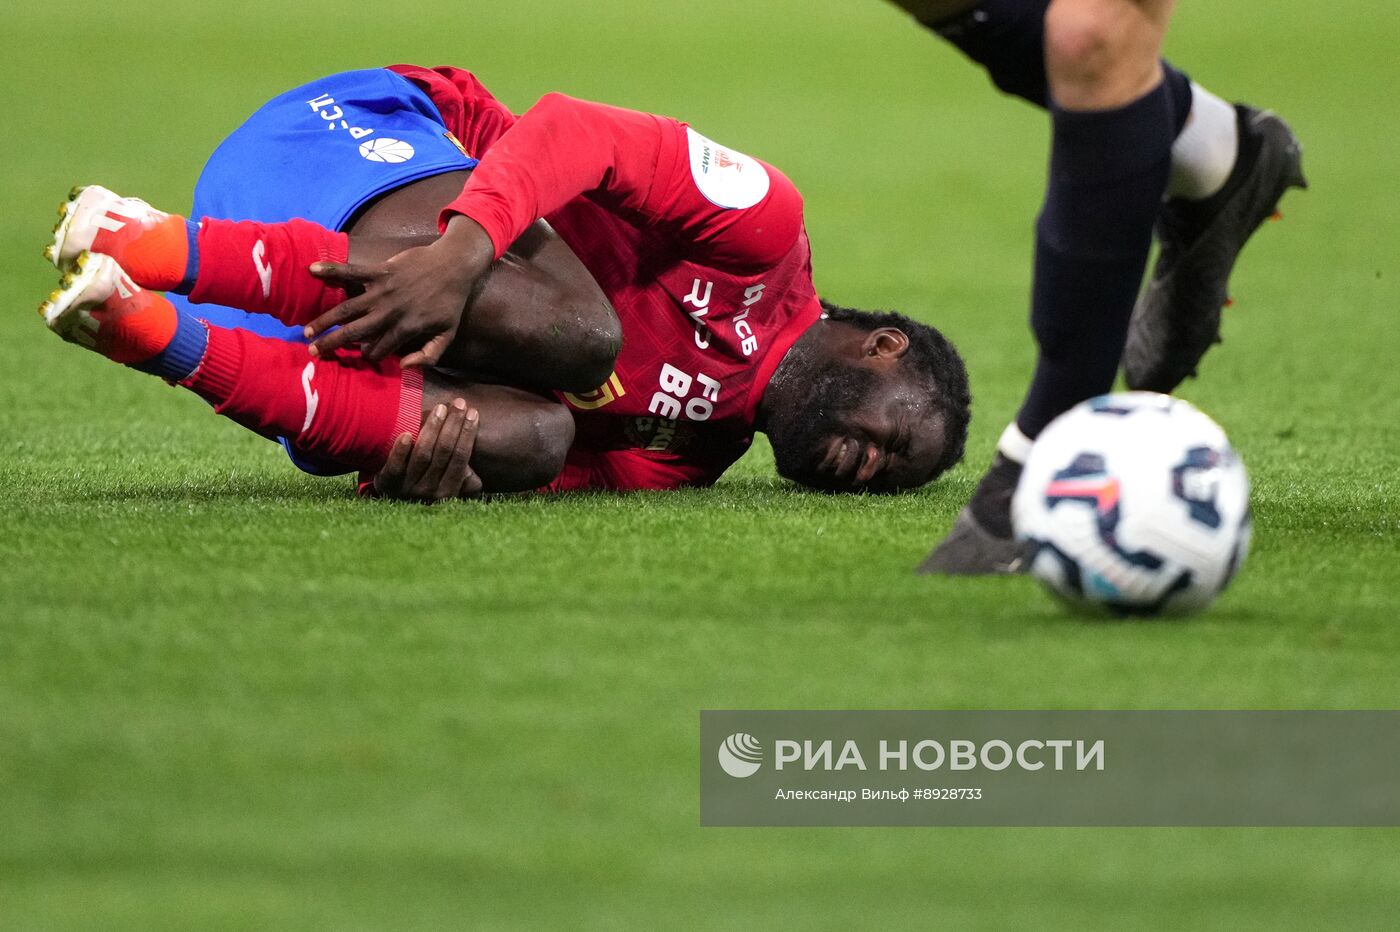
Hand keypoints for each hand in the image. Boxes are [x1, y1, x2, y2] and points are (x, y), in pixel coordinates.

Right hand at [305, 216, 494, 366]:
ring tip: (308, 330)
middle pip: (354, 332)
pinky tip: (311, 270)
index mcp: (406, 328)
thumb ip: (429, 354)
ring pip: (347, 308)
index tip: (354, 358)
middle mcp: (390, 311)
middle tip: (312, 352)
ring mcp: (383, 290)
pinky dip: (332, 270)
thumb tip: (404, 366)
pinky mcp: (380, 270)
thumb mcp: (448, 334)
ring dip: (325, 319)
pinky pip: (352, 271)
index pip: (378, 349)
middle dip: (332, 344)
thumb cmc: (451, 302)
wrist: (455, 265)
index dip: (366, 356)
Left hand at [373, 398, 483, 501]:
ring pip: (423, 455)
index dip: (468, 434)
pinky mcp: (388, 482)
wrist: (393, 499)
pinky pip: (395, 466)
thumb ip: (465, 480)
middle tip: (459, 403)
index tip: (473, 413)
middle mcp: (430, 491)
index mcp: (448, 491)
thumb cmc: (427, 485)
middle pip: (444, 452)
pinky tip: (407, 433)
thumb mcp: (450, 487)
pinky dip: (401, 450)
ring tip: (440, 409)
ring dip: (432, 429)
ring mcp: (408, 487)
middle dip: (454, 425)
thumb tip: (475, 472)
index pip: (461, 457)